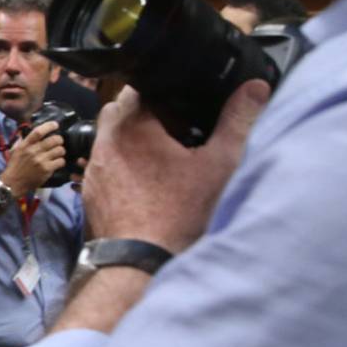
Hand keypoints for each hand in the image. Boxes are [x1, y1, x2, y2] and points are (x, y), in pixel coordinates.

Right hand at [0, 120, 66, 196]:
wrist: (13, 183)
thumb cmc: (15, 166)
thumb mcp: (15, 150)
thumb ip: (23, 140)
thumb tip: (30, 131)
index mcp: (25, 145)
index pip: (38, 131)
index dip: (49, 126)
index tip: (55, 125)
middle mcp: (33, 151)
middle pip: (54, 139)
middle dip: (59, 140)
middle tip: (59, 142)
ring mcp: (41, 160)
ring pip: (60, 150)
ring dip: (61, 151)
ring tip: (58, 153)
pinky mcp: (46, 170)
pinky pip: (61, 161)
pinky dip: (61, 161)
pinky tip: (57, 163)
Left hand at [82, 80, 268, 254]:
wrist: (140, 259)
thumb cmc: (179, 213)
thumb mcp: (219, 164)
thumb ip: (237, 121)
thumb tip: (254, 88)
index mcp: (134, 124)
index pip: (140, 86)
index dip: (163, 91)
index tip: (181, 105)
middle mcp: (106, 140)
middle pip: (122, 108)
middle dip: (144, 112)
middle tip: (173, 129)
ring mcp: (94, 166)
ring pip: (109, 136)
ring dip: (130, 138)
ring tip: (160, 155)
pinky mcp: (91, 189)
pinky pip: (103, 163)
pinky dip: (120, 164)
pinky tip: (143, 180)